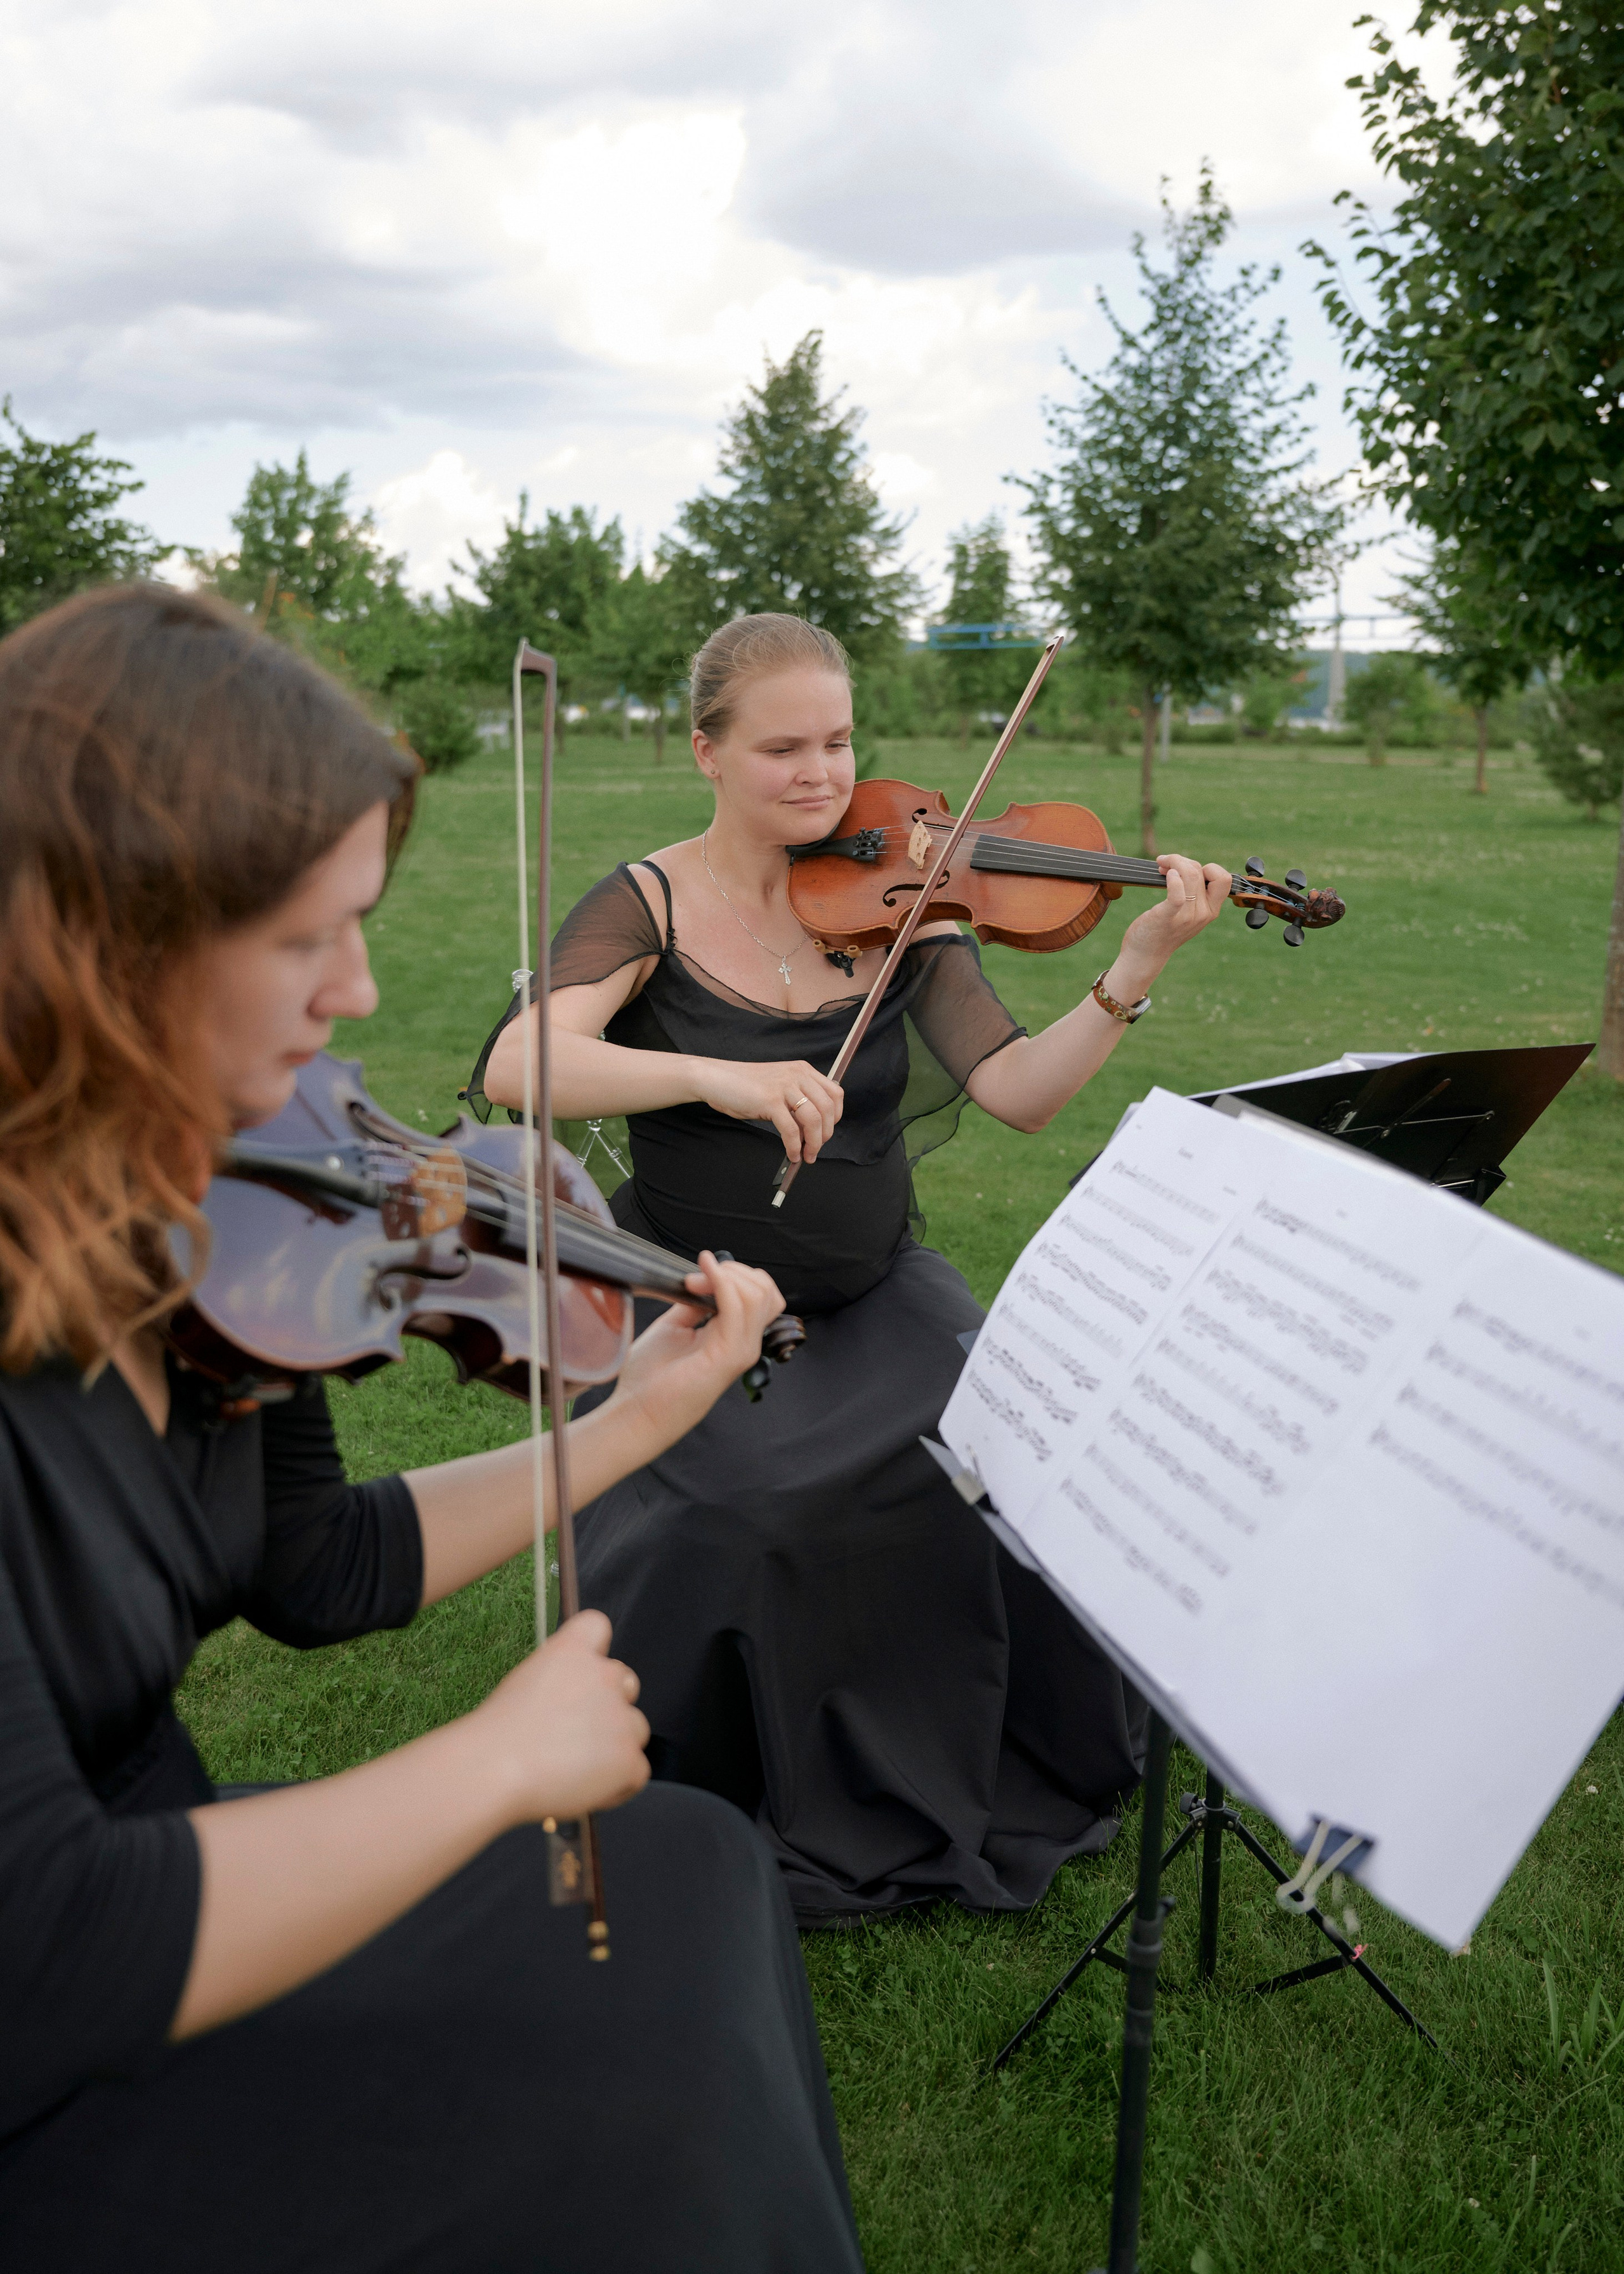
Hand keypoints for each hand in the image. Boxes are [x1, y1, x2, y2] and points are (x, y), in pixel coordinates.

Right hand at [476, 1611, 649, 1822]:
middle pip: (626, 1682)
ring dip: (616, 1745)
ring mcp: (621, 1717)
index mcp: (572, 1651)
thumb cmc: (498, 1735)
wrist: (496, 1769)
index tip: (583, 1673)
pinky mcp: (629, 1758)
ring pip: (636, 1728)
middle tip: (577, 1733)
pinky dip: (618, 1784)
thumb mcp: (524, 1684)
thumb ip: (559, 1681)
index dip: (594, 1649)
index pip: (597, 1625)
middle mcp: (604, 1676)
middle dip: (610, 1704)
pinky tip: (585, 1789)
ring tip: (576, 1768)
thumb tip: (572, 1700)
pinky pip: (637, 1771)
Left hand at [608, 1251, 785, 1438]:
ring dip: (725, 1275)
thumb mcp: (675, 1327)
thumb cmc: (651, 1379)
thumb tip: (702, 1280)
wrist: (637, 1414)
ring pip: (757, 1295)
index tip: (698, 1274)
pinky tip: (699, 1278)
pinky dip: (720, 1284)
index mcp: (735, 1339)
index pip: (760, 1295)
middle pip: (765, 1291)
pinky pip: (736, 1308)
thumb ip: (694, 1305)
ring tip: (694, 1279)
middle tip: (697, 1276)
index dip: (734, 1275)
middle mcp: (745, 1345)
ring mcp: (740, 1351)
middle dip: (732, 1270)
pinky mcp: (727, 1356)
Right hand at [693, 1057, 842, 1161]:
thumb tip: (813, 1130)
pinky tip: (792, 1154)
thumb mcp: (778, 1086)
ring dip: (813, 1143)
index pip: (835, 1093)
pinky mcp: (770, 1101)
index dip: (836, 1116)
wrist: (716, 1079)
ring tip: (806, 1156)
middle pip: (828, 1108)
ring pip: (813, 1120)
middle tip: (816, 1149)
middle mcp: (797, 1075)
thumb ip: (797, 1100)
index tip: (826, 1131)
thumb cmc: (745, 1087)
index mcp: (802, 1070)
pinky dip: (794, 1146)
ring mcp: (784, 1087)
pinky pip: (791, 1130)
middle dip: (825, 1134)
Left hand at [1111, 855, 1230, 993]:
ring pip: (1189, 875)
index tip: (1188, 870)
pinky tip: (1165, 874)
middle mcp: (1203, 913)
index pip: (1224, 879)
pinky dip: (1173, 879)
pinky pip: (1177, 893)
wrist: (1145, 955)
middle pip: (1200, 871)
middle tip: (1164, 863)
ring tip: (1161, 865)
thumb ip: (1194, 894)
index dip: (1209, 867)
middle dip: (1182, 860)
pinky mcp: (1168, 917)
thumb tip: (1186, 865)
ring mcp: (1187, 916)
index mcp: (1210, 910)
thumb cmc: (1162, 929)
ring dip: (1173, 862)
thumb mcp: (1187, 912)